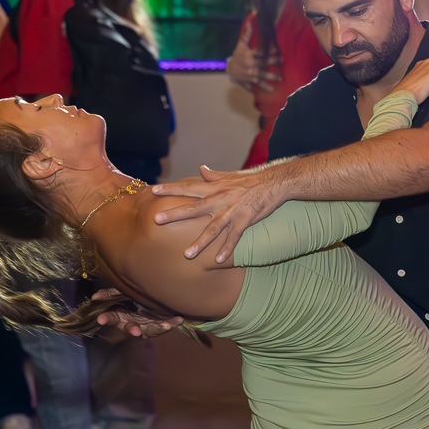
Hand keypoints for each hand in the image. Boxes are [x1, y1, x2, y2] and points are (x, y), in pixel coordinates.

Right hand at [92, 288, 183, 338]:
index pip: (111, 318)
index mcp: (120, 316)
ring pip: (148, 330)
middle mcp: (132, 323)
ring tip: (165, 325)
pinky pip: (163, 326)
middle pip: (130, 328)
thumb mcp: (117, 294)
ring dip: (155, 329)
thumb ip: (108, 294)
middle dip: (133, 329)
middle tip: (135, 331)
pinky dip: (171, 323)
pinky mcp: (157, 325)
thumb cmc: (129, 296)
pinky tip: (178, 319)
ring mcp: (144, 325)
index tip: (100, 319)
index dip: (106, 318)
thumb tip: (95, 297)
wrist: (147, 299)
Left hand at [152, 165, 283, 262]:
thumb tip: (201, 168)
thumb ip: (213, 175)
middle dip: (175, 214)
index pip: (188, 187)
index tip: (154, 190)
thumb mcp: (230, 175)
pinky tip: (218, 259)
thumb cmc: (251, 179)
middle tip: (156, 220)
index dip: (171, 189)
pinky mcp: (245, 220)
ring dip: (199, 242)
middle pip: (194, 208)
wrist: (275, 182)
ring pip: (212, 228)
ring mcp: (232, 210)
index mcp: (215, 187)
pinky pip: (234, 237)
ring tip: (187, 254)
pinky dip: (227, 248)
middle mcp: (220, 198)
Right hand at [226, 22, 280, 91]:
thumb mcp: (240, 44)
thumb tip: (250, 22)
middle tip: (282, 60)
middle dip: (273, 61)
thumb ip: (246, 34)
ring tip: (280, 78)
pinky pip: (258, 84)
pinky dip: (265, 87)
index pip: (259, 51)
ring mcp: (250, 73)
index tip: (277, 48)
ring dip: (272, 76)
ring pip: (262, 74)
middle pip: (263, 63)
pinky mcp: (250, 80)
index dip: (268, 49)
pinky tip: (273, 89)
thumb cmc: (237, 55)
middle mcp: (249, 64)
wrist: (229, 69)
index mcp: (247, 54)